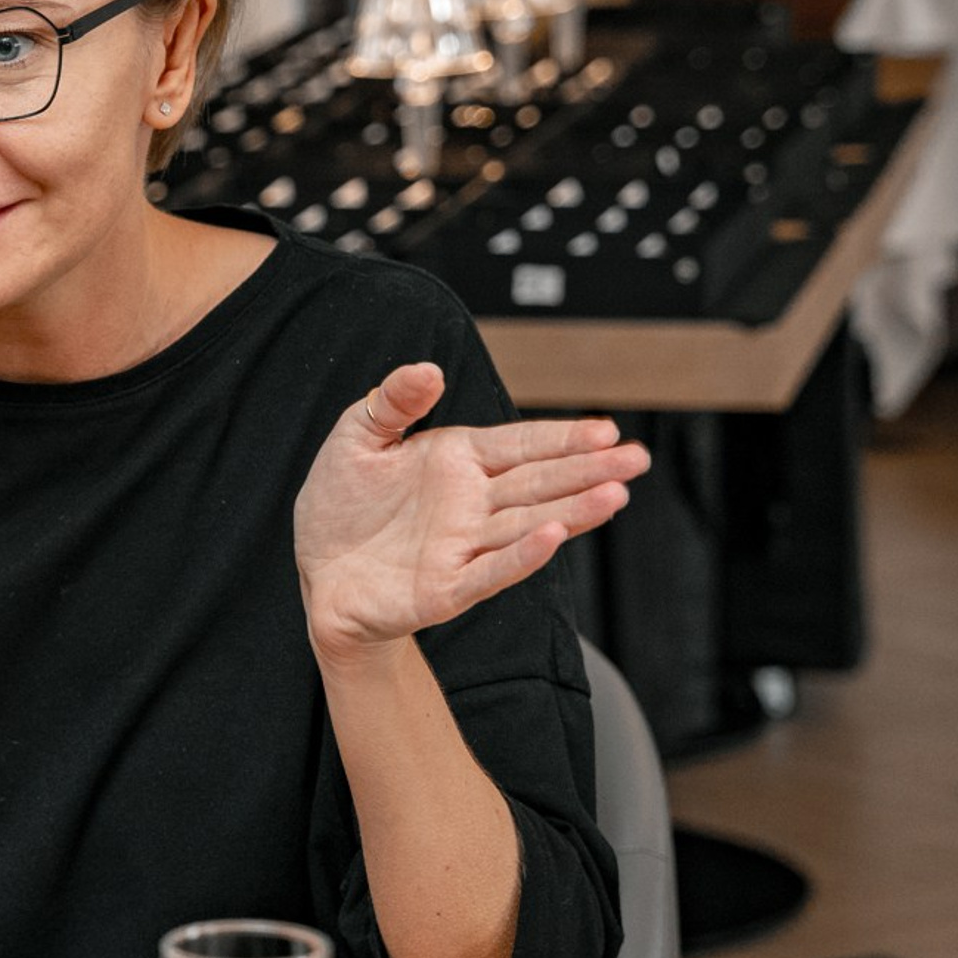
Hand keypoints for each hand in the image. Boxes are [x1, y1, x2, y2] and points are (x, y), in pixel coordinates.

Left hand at [293, 361, 648, 662]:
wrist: (320, 572)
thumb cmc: (342, 505)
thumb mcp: (357, 438)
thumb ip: (392, 402)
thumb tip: (428, 368)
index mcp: (458, 462)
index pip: (521, 444)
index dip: (562, 438)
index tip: (606, 430)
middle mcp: (471, 504)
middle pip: (539, 483)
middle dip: (588, 471)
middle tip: (637, 459)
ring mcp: (463, 547)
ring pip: (527, 525)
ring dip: (571, 510)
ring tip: (614, 495)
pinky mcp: (445, 588)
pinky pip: (489, 571)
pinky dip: (521, 555)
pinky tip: (553, 535)